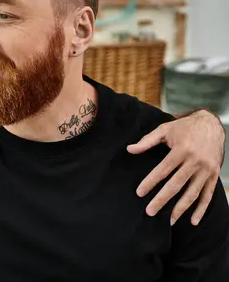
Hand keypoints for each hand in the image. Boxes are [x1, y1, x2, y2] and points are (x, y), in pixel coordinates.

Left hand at [128, 110, 225, 225]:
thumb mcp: (165, 129)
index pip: (163, 170)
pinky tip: (192, 221)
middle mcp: (195, 161)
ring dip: (180, 208)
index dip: (150, 182)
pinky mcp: (214, 175)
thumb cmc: (185, 127)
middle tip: (150, 212)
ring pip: (192, 193)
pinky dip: (201, 209)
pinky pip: (208, 195)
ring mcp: (207, 170)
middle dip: (162, 200)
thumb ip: (147, 140)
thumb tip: (129, 149)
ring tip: (168, 221)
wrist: (212, 124)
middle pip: (176, 185)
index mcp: (181, 150)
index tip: (139, 193)